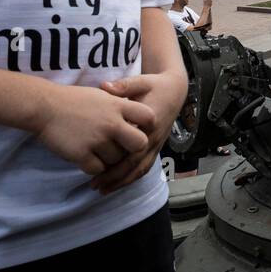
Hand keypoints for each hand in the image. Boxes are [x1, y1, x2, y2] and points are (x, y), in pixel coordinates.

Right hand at [33, 84, 154, 175]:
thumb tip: (137, 118)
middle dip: (132, 148)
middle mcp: (111, 123)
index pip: (148, 117)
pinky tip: (86, 157)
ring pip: (116, 160)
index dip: (147, 126)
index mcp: (117, 106)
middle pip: (139, 144)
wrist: (44, 106)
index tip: (138, 129)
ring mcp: (96, 139)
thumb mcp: (102, 95)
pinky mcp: (81, 154)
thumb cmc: (73, 100)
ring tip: (96, 148)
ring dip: (109, 158)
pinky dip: (93, 166)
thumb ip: (120, 105)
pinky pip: (97, 169)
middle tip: (121, 147)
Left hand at [91, 72, 187, 194]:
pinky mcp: (156, 146)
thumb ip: (124, 86)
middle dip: (116, 178)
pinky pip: (145, 166)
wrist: (175, 90)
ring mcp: (157, 144)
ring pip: (141, 168)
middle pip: (136, 164)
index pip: (134, 148)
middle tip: (95, 186)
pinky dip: (132, 177)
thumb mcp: (142, 81)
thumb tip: (105, 87)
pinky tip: (118, 183)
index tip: (97, 168)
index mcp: (150, 123)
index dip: (117, 161)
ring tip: (103, 190)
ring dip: (123, 181)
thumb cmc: (156, 86)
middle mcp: (154, 137)